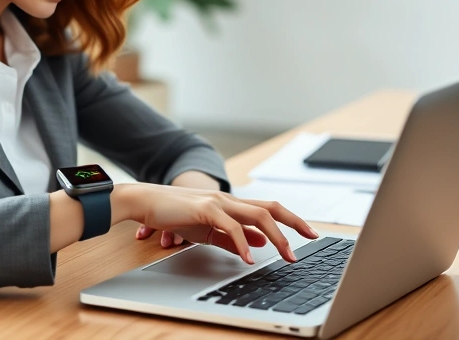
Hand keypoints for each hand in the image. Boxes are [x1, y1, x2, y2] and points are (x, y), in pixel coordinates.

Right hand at [114, 183, 318, 263]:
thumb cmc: (174, 215)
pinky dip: (244, 242)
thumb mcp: (207, 230)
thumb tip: (261, 241)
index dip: (291, 220)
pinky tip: (250, 257)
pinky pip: (231, 226)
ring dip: (277, 237)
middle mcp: (229, 200)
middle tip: (312, 238)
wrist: (146, 202)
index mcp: (231, 205)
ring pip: (258, 216)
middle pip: (271, 208)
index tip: (308, 234)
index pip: (269, 209)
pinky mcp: (205, 209)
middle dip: (295, 223)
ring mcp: (219, 202)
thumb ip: (233, 237)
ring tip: (286, 255)